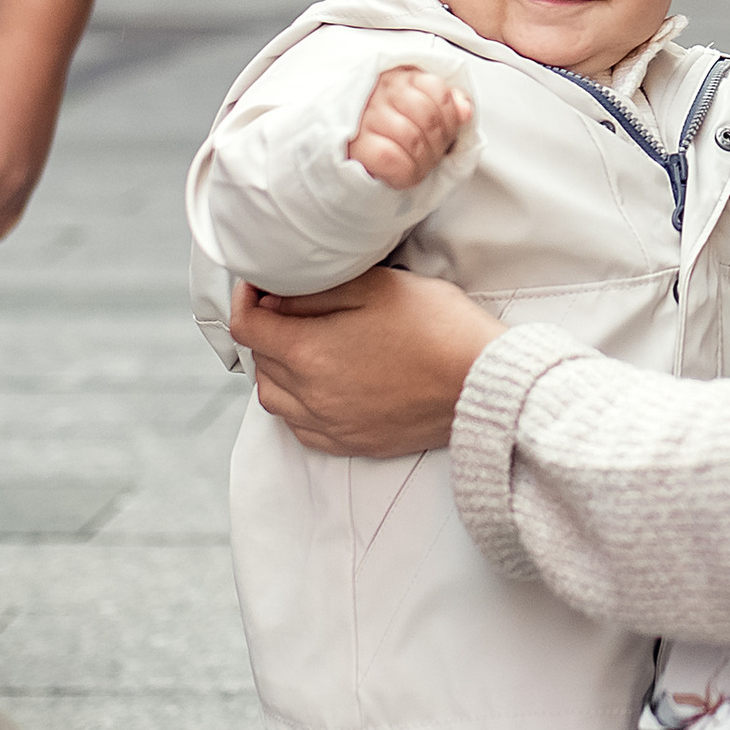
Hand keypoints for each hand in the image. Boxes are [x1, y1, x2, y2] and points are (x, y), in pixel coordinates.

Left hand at [231, 265, 493, 457]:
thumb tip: (273, 298)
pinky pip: (302, 429)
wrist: (483, 383)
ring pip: (274, 400)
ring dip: (277, 372)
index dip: (245, 299)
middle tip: (289, 309)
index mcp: (309, 352)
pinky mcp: (353, 443)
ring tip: (303, 349)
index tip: (259, 285)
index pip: (247, 327)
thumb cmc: (438, 327)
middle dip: (266, 332)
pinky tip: (321, 387)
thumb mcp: (377, 286)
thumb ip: (316, 290)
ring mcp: (331, 425)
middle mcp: (311, 396)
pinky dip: (298, 406)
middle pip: (259, 363)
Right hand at [348, 66, 469, 189]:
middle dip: (439, 144)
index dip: (450, 117)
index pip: (438, 90)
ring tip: (420, 166)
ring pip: (412, 139)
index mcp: (398, 78)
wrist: (337, 144)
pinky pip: (391, 158)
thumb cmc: (383, 126)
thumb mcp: (416, 105)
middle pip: (429, 118)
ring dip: (424, 161)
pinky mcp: (355, 145)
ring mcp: (365, 118)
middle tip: (434, 154)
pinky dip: (406, 173)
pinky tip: (404, 175)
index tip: (446, 132)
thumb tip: (465, 111)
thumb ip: (445, 103)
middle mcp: (380, 93)